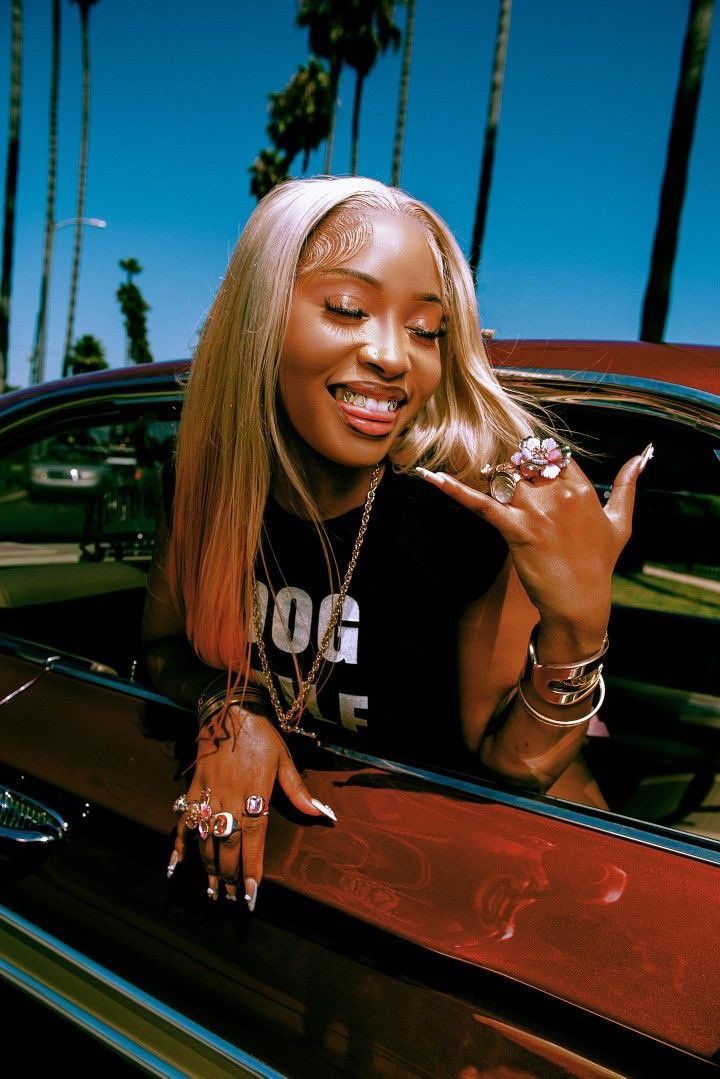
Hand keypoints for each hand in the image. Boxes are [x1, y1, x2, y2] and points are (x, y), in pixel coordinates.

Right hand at [167, 709, 335, 909]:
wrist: (228, 712)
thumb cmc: (260, 736)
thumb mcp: (284, 761)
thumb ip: (298, 792)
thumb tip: (323, 814)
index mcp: (255, 794)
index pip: (253, 839)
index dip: (251, 868)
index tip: (251, 895)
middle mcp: (229, 800)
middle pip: (227, 846)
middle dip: (230, 877)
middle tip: (233, 900)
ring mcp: (208, 796)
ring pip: (206, 840)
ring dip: (208, 869)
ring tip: (213, 893)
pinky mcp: (193, 790)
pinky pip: (184, 822)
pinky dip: (179, 845)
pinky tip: (176, 867)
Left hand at [417, 443, 652, 648]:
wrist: (581, 603)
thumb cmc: (599, 564)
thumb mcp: (620, 523)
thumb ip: (626, 486)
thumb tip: (640, 457)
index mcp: (581, 488)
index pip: (551, 455)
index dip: (535, 458)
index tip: (526, 464)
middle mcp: (559, 495)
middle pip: (523, 461)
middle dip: (510, 466)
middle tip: (502, 478)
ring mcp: (537, 512)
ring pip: (503, 475)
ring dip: (490, 476)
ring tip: (484, 482)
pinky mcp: (517, 531)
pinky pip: (481, 504)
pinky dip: (453, 489)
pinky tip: (430, 476)